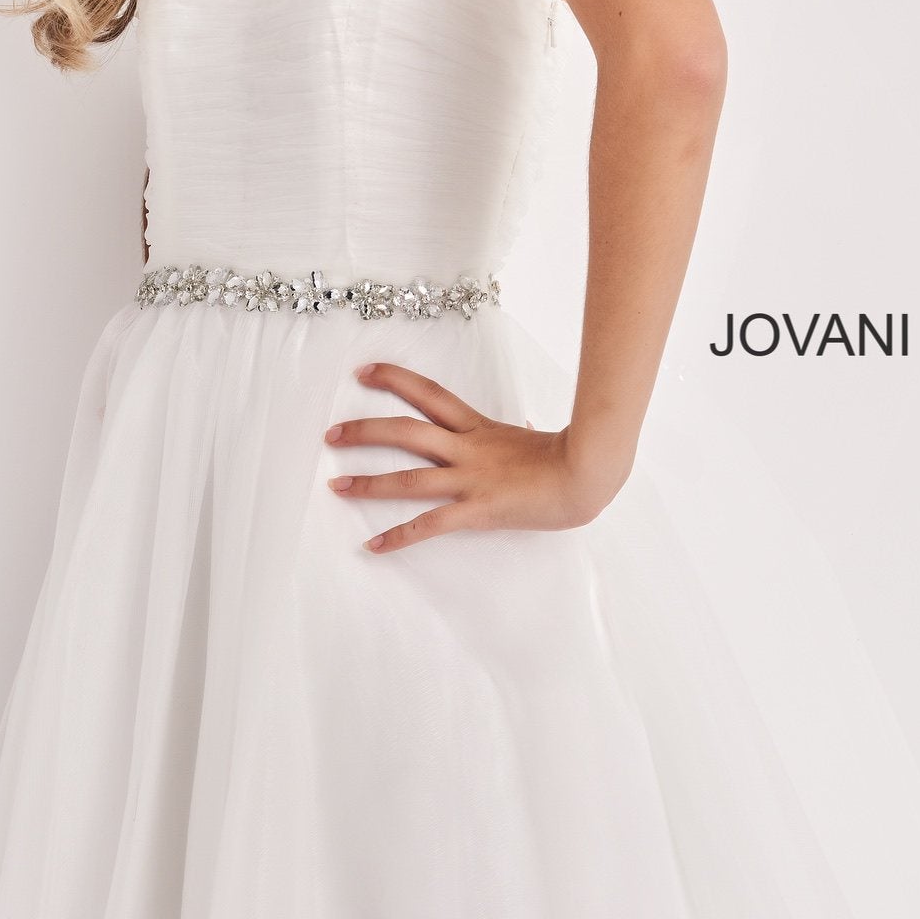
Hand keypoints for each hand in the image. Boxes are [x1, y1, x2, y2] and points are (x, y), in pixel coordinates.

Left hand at [323, 359, 632, 553]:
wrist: (588, 475)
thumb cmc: (568, 457)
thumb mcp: (535, 439)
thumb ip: (519, 434)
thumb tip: (523, 428)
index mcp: (478, 428)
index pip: (429, 394)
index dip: (395, 379)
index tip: (364, 372)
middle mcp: (467, 449)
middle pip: (405, 431)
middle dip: (365, 431)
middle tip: (331, 434)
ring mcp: (470, 479)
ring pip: (409, 477)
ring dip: (368, 483)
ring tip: (336, 486)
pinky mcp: (477, 510)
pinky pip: (430, 525)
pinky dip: (399, 537)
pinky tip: (373, 547)